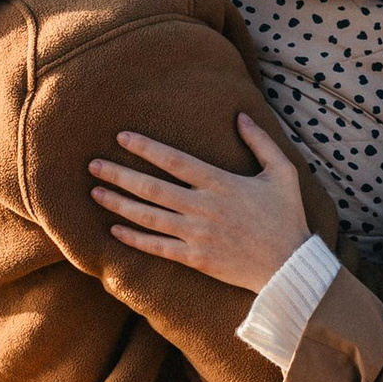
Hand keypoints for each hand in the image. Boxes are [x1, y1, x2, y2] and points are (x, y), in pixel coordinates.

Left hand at [90, 117, 312, 292]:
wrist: (289, 265)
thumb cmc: (287, 217)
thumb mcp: (282, 173)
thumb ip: (261, 142)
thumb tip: (242, 115)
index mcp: (221, 183)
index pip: (174, 161)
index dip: (146, 148)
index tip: (121, 137)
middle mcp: (204, 208)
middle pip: (152, 188)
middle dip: (119, 175)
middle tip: (93, 165)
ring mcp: (197, 235)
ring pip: (149, 217)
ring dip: (119, 204)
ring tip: (95, 193)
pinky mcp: (196, 259)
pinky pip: (158, 247)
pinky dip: (134, 239)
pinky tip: (114, 230)